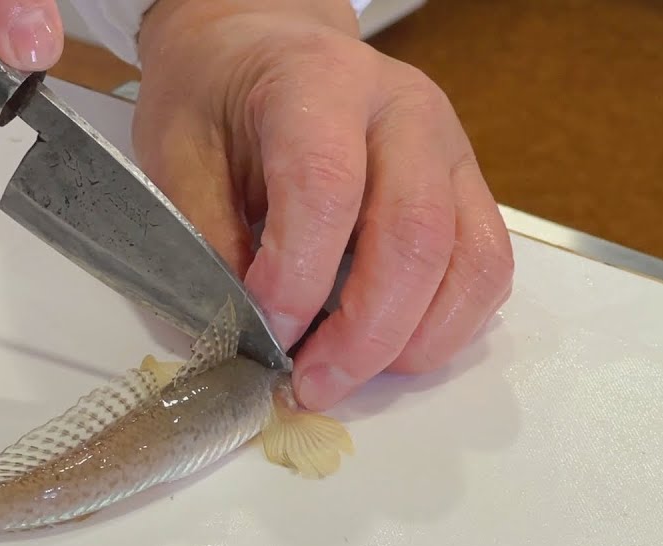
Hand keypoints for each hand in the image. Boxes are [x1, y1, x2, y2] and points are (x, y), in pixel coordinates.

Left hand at [134, 0, 513, 410]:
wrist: (263, 45)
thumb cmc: (217, 93)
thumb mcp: (177, 153)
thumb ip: (205, 238)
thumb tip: (236, 333)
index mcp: (317, 82)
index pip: (326, 187)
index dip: (297, 277)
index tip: (265, 334)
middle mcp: (402, 109)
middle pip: (414, 233)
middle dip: (365, 332)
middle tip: (313, 384)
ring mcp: (447, 147)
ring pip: (471, 260)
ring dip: (415, 340)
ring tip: (348, 376)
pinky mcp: (466, 186)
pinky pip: (486, 268)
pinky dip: (446, 324)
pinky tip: (389, 348)